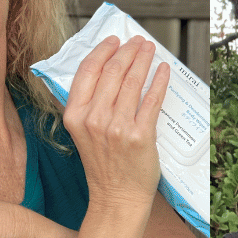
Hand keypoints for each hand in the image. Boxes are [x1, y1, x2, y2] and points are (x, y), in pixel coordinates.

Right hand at [63, 35, 168, 204]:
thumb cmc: (103, 164)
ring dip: (144, 60)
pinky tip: (163, 70)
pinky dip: (159, 81)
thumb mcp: (82, 133)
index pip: (87, 71)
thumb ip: (89, 104)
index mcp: (74, 115)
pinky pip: (152, 99)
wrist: (116, 197)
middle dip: (128, 51)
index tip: (114, 40)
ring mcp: (117, 127)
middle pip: (112, 71)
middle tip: (138, 42)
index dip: (102, 50)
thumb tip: (109, 69)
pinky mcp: (140, 135)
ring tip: (150, 49)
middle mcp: (93, 119)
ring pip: (133, 81)